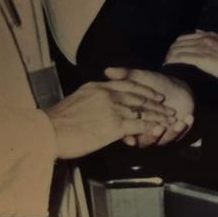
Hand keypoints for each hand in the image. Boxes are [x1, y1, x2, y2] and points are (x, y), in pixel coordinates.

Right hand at [44, 76, 175, 159]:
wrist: (48, 132)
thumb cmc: (56, 123)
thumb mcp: (76, 102)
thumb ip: (91, 100)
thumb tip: (98, 106)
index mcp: (97, 86)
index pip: (127, 84)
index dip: (144, 89)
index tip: (155, 94)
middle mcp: (107, 93)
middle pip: (138, 96)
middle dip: (155, 102)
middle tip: (168, 106)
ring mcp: (112, 108)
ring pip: (142, 109)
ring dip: (158, 114)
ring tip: (169, 118)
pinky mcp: (115, 124)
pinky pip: (139, 123)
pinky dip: (151, 126)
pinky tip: (159, 128)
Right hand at [104, 67, 194, 146]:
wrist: (177, 87)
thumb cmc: (156, 83)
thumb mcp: (141, 77)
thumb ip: (125, 75)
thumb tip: (108, 70)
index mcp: (132, 121)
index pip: (125, 132)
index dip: (127, 137)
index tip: (131, 139)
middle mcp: (144, 131)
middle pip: (144, 141)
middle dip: (151, 136)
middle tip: (159, 128)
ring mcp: (159, 134)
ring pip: (161, 141)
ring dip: (169, 134)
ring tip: (176, 122)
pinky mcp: (173, 134)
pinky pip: (177, 137)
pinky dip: (183, 129)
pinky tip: (187, 118)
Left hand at [165, 30, 217, 88]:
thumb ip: (215, 44)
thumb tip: (203, 41)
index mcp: (211, 35)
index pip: (186, 37)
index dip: (177, 47)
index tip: (174, 56)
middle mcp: (204, 38)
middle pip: (179, 42)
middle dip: (171, 52)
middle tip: (168, 63)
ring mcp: (202, 48)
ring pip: (177, 50)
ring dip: (169, 58)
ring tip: (167, 66)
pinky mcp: (201, 59)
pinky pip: (181, 58)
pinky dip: (172, 62)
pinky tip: (169, 67)